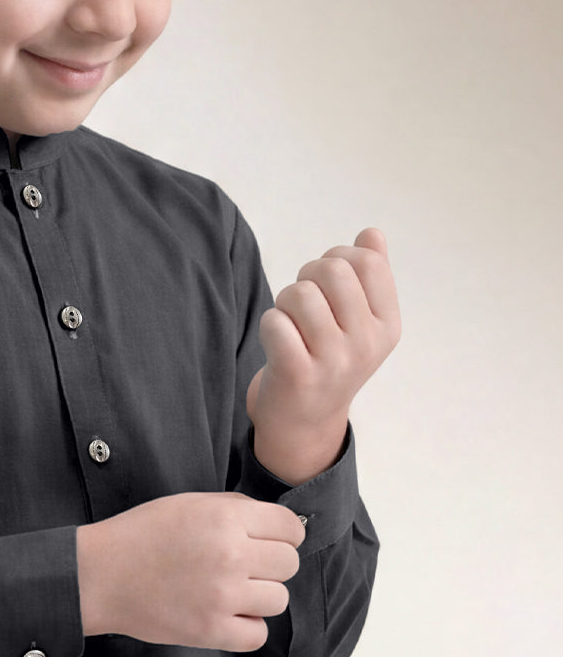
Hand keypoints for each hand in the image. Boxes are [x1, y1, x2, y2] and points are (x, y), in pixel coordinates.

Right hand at [77, 493, 307, 650]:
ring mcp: (222, 597)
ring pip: (279, 600)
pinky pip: (258, 635)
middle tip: (246, 567)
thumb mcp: (189, 503)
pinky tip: (227, 614)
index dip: (284, 534)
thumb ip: (235, 508)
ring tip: (233, 591)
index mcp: (226, 519)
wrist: (101, 575)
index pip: (291, 528)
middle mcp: (231, 556)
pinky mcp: (210, 631)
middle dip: (272, 564)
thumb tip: (275, 524)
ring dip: (261, 596)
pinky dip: (247, 627)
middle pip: (289, 564)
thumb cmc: (142, 534)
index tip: (269, 541)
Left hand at [246, 227, 401, 442]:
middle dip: (307, 277)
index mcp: (387, 325)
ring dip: (284, 302)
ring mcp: (335, 362)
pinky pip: (275, 322)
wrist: (304, 422)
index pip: (367, 262)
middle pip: (331, 270)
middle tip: (302, 304)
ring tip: (290, 324)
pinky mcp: (299, 375)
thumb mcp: (358, 322)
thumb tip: (373, 234)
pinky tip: (277, 344)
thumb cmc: (327, 359)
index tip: (326, 282)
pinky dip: (269, 325)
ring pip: (299, 294)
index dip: (337, 257)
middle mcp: (367, 344)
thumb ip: (369, 276)